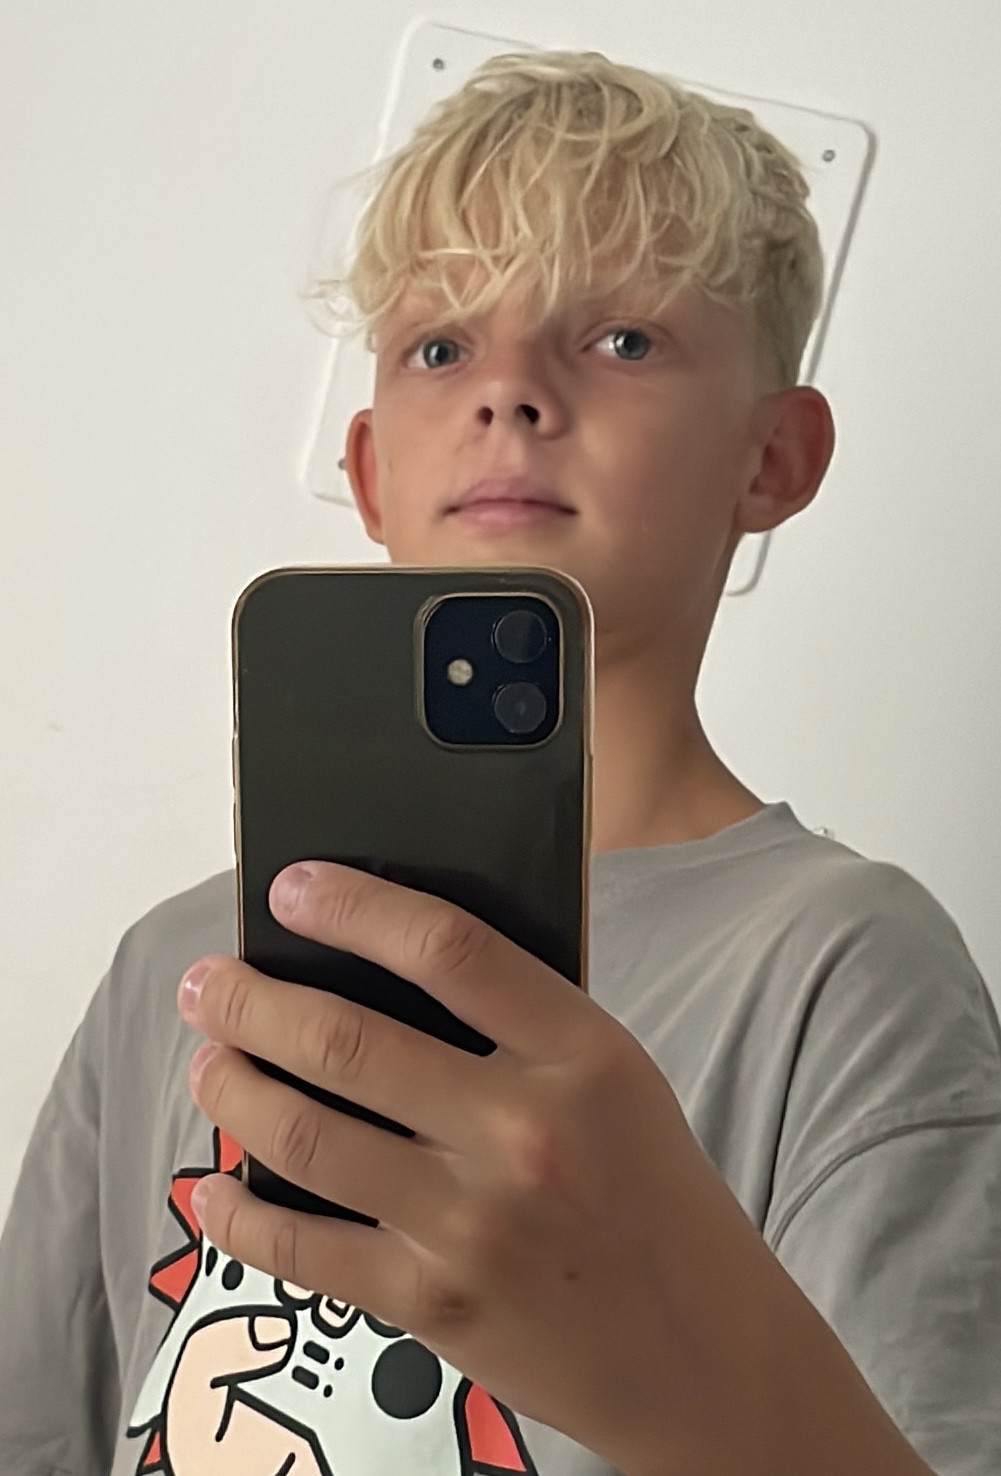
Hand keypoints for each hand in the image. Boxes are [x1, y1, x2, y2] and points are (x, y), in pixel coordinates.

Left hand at [178, 862, 922, 1475]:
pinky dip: (240, 1214)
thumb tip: (372, 966)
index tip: (292, 888)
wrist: (700, 1346)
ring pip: (303, 1134)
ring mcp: (471, 1224)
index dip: (353, 906)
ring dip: (231, 1087)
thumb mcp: (613, 1075)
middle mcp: (522, 1133)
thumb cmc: (650, 1191)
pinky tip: (216, 1188)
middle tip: (208, 982)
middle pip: (345, 1040)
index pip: (447, 948)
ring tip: (209, 1061)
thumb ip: (515, 1021)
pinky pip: (304, 1249)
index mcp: (580, 1054)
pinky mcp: (433, 1303)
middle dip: (249, 1001)